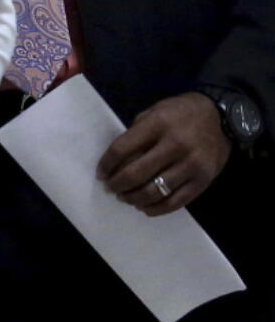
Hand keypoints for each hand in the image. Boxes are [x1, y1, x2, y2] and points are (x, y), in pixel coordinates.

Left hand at [96, 92, 230, 215]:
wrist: (221, 119)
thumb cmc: (181, 113)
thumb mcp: (154, 112)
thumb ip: (137, 133)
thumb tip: (117, 159)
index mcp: (158, 124)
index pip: (123, 148)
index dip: (107, 164)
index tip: (100, 174)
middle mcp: (175, 145)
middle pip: (137, 173)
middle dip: (118, 184)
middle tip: (110, 188)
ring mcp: (191, 165)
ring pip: (155, 191)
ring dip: (134, 199)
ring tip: (125, 198)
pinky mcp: (203, 181)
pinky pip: (176, 201)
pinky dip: (157, 208)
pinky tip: (145, 207)